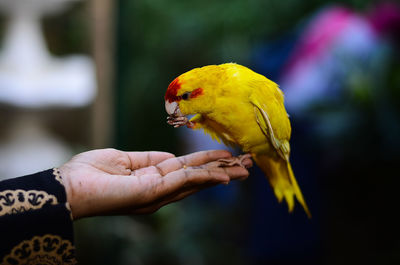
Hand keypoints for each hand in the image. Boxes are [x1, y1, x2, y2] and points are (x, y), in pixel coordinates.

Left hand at [59, 148, 251, 218]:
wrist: (67, 186)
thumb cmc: (89, 173)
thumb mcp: (123, 159)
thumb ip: (149, 159)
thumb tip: (171, 157)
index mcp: (152, 180)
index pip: (187, 170)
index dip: (208, 162)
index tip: (227, 154)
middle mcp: (159, 190)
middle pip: (197, 178)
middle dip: (222, 170)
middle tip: (247, 164)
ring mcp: (156, 194)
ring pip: (195, 181)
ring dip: (220, 174)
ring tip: (243, 168)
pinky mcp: (150, 194)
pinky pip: (182, 182)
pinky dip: (204, 178)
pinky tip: (222, 174)